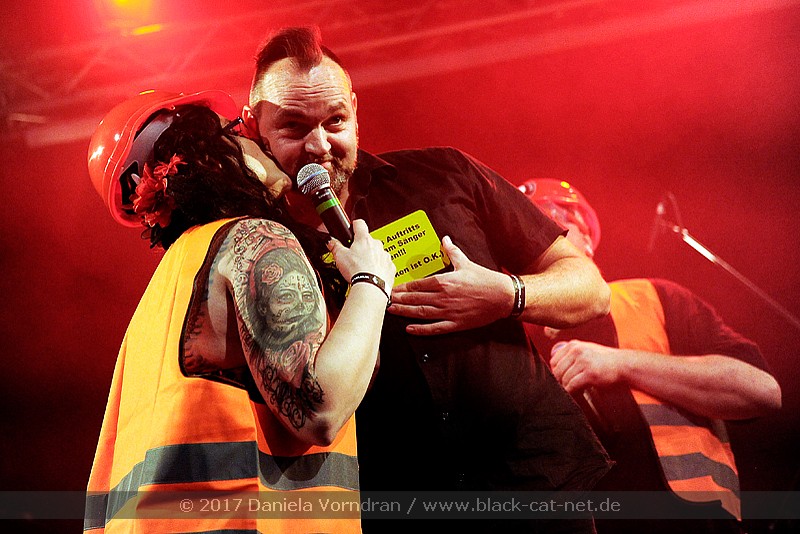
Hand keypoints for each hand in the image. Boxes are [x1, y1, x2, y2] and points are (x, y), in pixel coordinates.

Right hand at [327, 219, 395, 288]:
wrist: (371, 286)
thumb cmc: (357, 271)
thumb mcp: (340, 257)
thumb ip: (335, 246)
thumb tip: (331, 241)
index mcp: (364, 239)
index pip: (360, 224)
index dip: (355, 225)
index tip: (353, 227)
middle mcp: (377, 245)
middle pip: (369, 241)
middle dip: (363, 247)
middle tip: (355, 257)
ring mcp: (385, 256)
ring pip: (378, 253)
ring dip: (372, 258)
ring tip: (363, 268)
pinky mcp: (390, 267)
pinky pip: (385, 265)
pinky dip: (380, 269)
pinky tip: (372, 275)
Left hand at [388, 236, 512, 334]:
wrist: (503, 296)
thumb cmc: (484, 279)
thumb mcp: (466, 263)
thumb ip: (451, 251)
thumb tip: (444, 239)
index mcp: (444, 281)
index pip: (418, 284)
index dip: (403, 287)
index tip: (392, 287)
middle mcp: (443, 297)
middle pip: (415, 299)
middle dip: (399, 299)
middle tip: (384, 299)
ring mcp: (448, 312)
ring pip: (421, 313)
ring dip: (404, 312)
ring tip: (391, 311)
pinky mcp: (456, 324)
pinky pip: (435, 328)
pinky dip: (421, 330)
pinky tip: (409, 329)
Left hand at [549, 340, 623, 392]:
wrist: (623, 364)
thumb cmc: (605, 360)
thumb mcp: (586, 350)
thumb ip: (572, 355)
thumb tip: (555, 368)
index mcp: (574, 345)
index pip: (554, 360)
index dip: (556, 372)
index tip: (561, 379)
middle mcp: (577, 351)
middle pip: (557, 371)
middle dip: (560, 381)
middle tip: (567, 386)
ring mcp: (583, 361)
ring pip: (564, 379)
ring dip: (567, 387)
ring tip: (574, 389)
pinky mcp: (590, 373)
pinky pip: (572, 385)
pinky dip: (572, 391)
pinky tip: (577, 392)